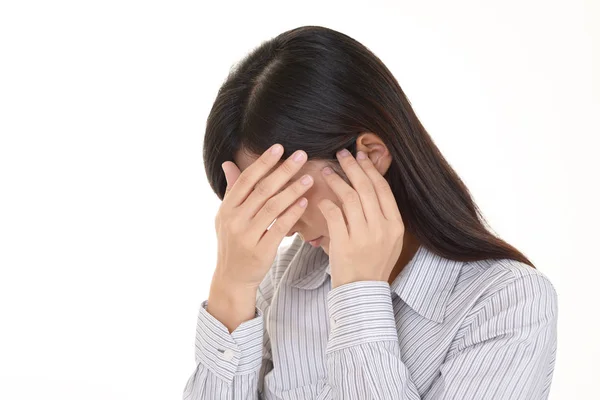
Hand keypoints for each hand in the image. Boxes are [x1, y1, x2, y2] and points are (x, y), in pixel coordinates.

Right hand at [213, 144, 313, 289]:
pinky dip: (292, 213)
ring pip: (273, 207)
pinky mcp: (261, 250)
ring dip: (292, 190)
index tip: (280, 147)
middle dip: (283, 170)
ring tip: (309, 178)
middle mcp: (235, 220)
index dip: (263, 162)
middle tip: (302, 155)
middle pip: (262, 190)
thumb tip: (228, 163)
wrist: (232, 277)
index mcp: (227, 208)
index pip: (246, 179)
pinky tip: (304, 202)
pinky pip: (279, 227)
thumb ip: (231, 190)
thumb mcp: (226, 217)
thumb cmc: (233, 243)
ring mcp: (247, 235)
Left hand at [317, 149, 404, 288]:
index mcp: (395, 224)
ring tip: (327, 171)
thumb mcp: (389, 239)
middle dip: (353, 167)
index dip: (370, 169)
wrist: (362, 291)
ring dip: (337, 181)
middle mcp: (382, 228)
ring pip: (349, 198)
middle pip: (366, 188)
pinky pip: (334, 215)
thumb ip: (383, 214)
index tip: (360, 155)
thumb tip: (370, 183)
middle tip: (342, 154)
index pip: (382, 188)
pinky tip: (322, 199)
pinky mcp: (345, 244)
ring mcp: (364, 236)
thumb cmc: (373, 263)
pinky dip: (327, 203)